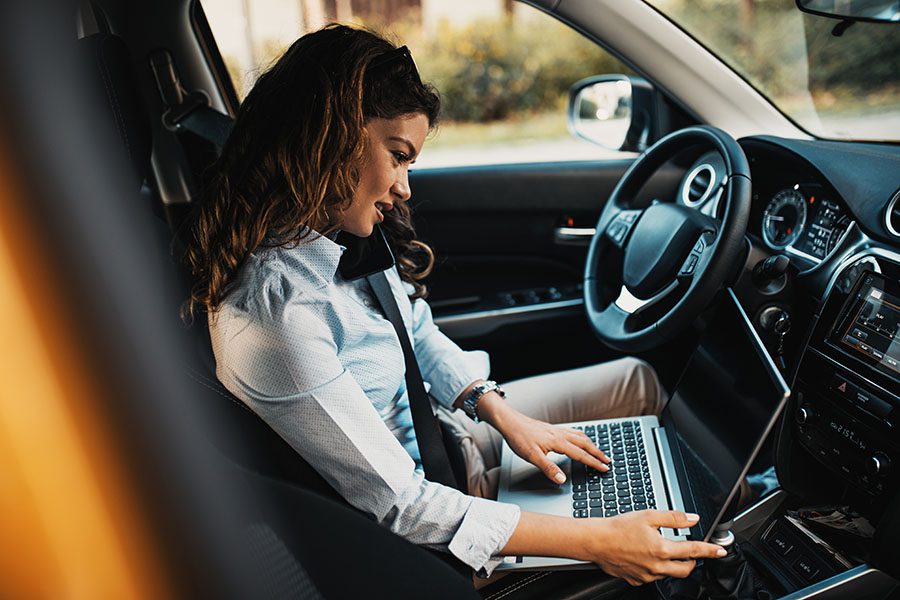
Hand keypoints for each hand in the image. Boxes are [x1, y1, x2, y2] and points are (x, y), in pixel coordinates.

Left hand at [499, 411, 609, 483]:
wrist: (510, 422)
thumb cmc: (519, 438)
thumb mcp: (532, 457)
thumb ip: (549, 468)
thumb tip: (562, 479)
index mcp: (558, 442)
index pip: (581, 454)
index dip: (594, 462)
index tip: (604, 468)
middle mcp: (560, 434)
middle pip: (585, 443)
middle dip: (598, 453)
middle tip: (608, 461)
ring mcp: (557, 430)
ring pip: (580, 436)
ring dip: (591, 444)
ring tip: (598, 451)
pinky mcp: (552, 428)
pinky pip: (572, 432)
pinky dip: (581, 437)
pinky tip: (579, 439)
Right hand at [585, 511, 725, 585]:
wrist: (596, 541)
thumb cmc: (618, 528)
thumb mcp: (648, 516)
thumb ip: (673, 518)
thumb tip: (692, 518)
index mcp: (662, 549)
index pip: (693, 551)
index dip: (709, 550)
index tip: (720, 551)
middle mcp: (657, 566)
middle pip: (686, 570)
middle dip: (692, 561)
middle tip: (690, 552)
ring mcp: (647, 576)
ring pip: (669, 574)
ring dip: (672, 564)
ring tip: (660, 550)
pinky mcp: (637, 580)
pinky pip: (653, 577)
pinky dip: (655, 569)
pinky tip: (645, 557)